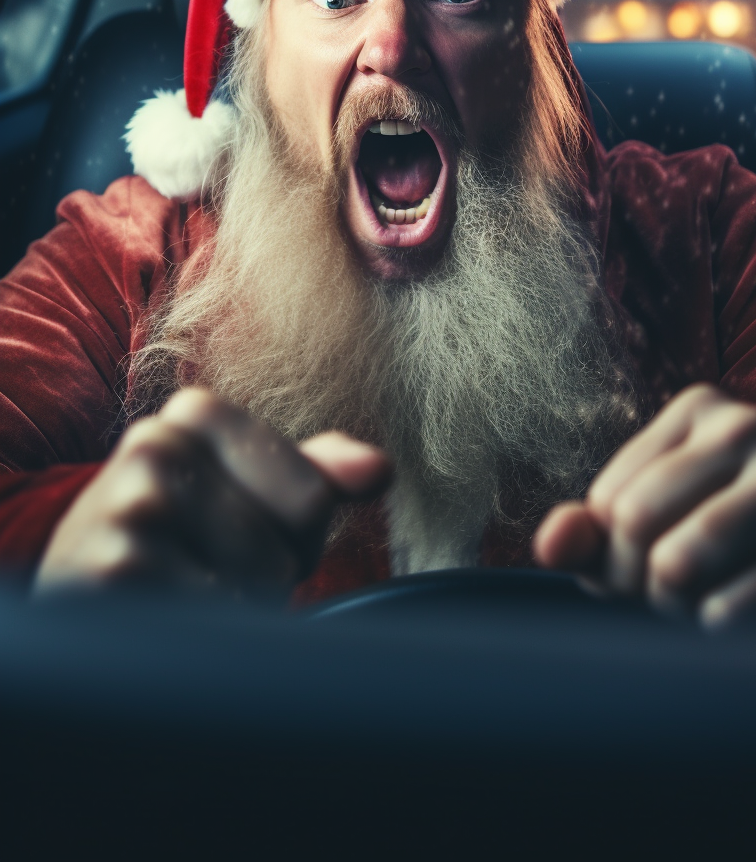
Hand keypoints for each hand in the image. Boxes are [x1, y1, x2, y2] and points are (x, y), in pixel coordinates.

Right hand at [35, 388, 390, 597]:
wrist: (80, 597)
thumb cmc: (180, 545)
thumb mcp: (244, 495)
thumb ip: (314, 475)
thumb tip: (378, 468)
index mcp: (195, 412)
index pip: (311, 498)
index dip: (295, 539)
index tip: (243, 536)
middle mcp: (154, 443)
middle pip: (281, 547)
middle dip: (261, 579)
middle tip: (205, 574)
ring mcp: (129, 505)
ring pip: (249, 586)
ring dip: (233, 613)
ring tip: (184, 595)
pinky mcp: (111, 571)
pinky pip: (208, 622)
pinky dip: (201, 639)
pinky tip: (162, 621)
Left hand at [532, 384, 755, 624]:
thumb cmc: (742, 547)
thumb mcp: (664, 527)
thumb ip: (596, 534)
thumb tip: (548, 545)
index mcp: (700, 409)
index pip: (607, 500)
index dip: (614, 558)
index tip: (652, 571)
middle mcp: (744, 426)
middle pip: (634, 521)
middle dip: (639, 581)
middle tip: (673, 599)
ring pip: (676, 561)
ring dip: (676, 607)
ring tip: (701, 610)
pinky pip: (732, 604)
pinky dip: (717, 627)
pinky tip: (733, 623)